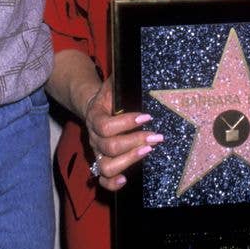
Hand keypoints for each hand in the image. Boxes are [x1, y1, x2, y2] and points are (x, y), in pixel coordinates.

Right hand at [84, 78, 162, 192]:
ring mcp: (97, 152)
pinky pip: (102, 180)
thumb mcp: (114, 84)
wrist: (94, 106)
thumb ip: (123, 80)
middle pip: (109, 146)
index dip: (126, 122)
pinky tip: (126, 179)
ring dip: (128, 160)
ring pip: (106, 166)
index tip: (147, 117)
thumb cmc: (110, 95)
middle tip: (155, 136)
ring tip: (148, 151)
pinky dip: (112, 183)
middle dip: (135, 141)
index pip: (106, 125)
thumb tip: (135, 66)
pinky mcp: (101, 162)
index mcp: (95, 116)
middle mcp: (93, 136)